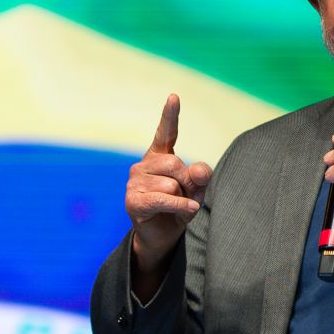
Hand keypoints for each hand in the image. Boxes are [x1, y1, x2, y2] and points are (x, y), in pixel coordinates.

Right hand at [126, 94, 212, 292]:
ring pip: (171, 183)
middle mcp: (143, 164)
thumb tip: (197, 170)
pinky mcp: (133, 201)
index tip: (174, 97)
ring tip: (178, 207)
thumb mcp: (197, 190)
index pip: (166, 132)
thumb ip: (201, 176)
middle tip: (185, 196)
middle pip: (175, 164)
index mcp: (160, 155)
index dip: (170, 115)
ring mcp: (134, 182)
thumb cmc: (180, 207)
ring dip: (183, 198)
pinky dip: (179, 206)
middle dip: (187, 183)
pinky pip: (163, 198)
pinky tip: (185, 210)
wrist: (163, 237)